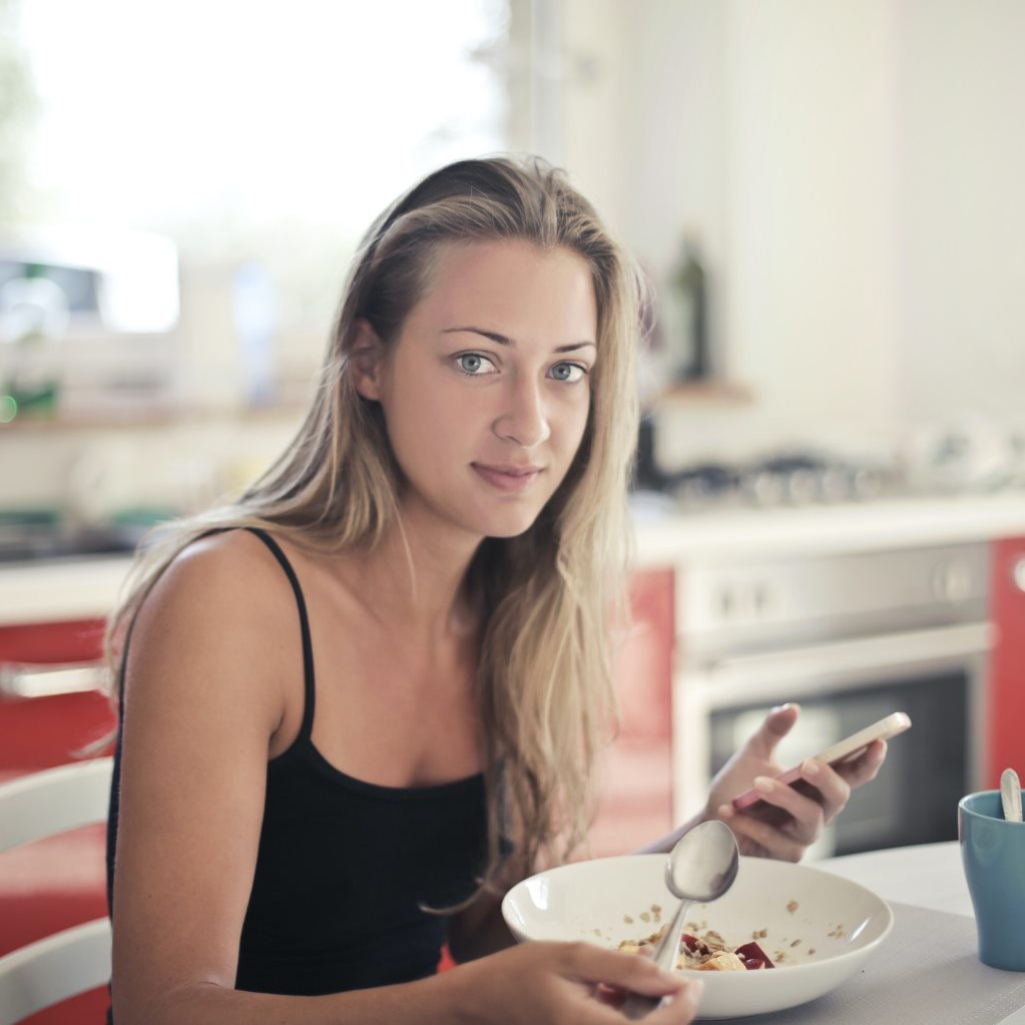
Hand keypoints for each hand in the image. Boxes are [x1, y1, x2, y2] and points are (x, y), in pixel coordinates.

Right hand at [457, 940, 702, 1023]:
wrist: (480, 1005)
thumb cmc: (518, 976)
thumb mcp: (572, 957)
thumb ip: (625, 968)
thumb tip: (671, 978)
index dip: (683, 1008)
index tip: (691, 982)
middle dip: (662, 1009)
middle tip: (653, 975)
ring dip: (643, 1013)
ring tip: (618, 981)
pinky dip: (622, 1017)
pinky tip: (606, 994)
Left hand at [704, 703, 887, 860]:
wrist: (711, 820)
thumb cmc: (738, 788)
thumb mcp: (753, 753)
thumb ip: (772, 731)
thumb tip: (791, 708)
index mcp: (816, 784)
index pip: (851, 773)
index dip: (868, 760)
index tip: (878, 742)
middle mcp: (818, 810)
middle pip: (839, 796)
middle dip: (826, 778)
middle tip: (806, 763)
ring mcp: (803, 835)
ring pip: (810, 819)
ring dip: (784, 798)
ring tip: (756, 784)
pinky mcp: (785, 855)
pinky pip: (777, 840)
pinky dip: (752, 824)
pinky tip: (731, 811)